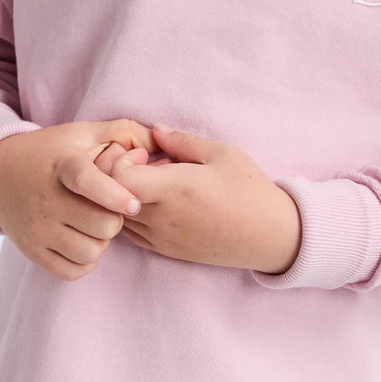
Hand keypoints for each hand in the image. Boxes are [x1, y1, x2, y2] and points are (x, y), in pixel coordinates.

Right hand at [0, 118, 160, 280]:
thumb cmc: (53, 153)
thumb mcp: (83, 133)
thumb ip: (124, 132)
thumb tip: (158, 140)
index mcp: (63, 165)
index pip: (86, 181)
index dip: (114, 194)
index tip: (134, 205)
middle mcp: (47, 199)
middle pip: (102, 225)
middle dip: (115, 218)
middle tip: (109, 209)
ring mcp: (37, 228)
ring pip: (91, 252)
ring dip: (101, 241)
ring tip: (94, 224)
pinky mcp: (32, 250)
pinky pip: (72, 271)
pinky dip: (85, 261)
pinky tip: (82, 240)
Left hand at [94, 124, 301, 273]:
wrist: (270, 236)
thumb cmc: (249, 190)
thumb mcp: (222, 153)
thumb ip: (182, 141)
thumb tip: (155, 130)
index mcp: (175, 189)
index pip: (117, 178)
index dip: (121, 160)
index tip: (146, 154)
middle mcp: (162, 217)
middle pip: (110, 198)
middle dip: (118, 176)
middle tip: (145, 165)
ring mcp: (162, 238)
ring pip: (116, 217)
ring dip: (124, 197)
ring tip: (153, 184)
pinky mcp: (166, 251)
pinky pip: (131, 234)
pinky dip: (132, 215)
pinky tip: (156, 202)